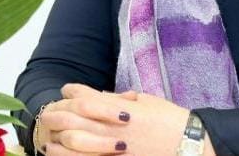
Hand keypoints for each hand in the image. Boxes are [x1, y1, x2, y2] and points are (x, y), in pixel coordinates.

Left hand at [41, 83, 199, 155]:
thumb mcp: (146, 102)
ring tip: (49, 138)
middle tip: (48, 112)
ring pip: (73, 141)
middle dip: (57, 112)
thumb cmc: (171, 121)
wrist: (191, 146)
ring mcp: (112, 149)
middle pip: (73, 116)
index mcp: (119, 109)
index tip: (66, 90)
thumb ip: (121, 100)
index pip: (86, 96)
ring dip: (58, 137)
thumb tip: (103, 96)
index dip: (72, 91)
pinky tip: (60, 153)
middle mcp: (112, 127)